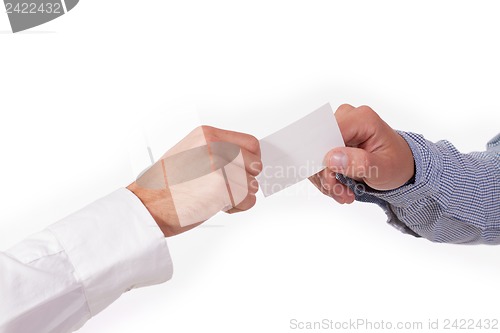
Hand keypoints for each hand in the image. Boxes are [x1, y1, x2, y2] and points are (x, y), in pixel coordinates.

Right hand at [127, 126, 261, 236]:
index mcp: (206, 135)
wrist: (147, 206)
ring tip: (217, 198)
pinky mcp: (221, 188)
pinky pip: (248, 200)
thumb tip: (245, 161)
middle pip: (255, 164)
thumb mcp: (190, 154)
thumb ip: (218, 153)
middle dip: (246, 180)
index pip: (251, 143)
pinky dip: (238, 207)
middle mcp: (214, 147)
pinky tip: (219, 206)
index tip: (245, 170)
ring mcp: (218, 166)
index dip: (251, 160)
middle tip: (227, 188)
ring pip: (252, 184)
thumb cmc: (165, 186)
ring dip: (240, 196)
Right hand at [309, 104, 414, 203]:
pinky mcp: (330, 140)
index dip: (323, 156)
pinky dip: (325, 178)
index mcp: (361, 119)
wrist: (398, 165)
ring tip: (344, 192)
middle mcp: (346, 118)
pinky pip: (316, 161)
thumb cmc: (395, 163)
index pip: (329, 132)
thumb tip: (331, 158)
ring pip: (314, 155)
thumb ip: (360, 163)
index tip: (330, 180)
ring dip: (326, 179)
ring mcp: (336, 128)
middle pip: (319, 145)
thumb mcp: (384, 169)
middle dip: (325, 174)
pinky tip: (340, 187)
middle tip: (342, 193)